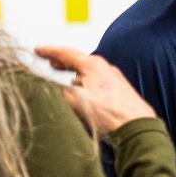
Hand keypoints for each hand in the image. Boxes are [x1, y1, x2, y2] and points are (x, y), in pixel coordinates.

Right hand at [34, 46, 156, 134]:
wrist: (137, 126)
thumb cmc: (112, 113)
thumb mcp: (76, 100)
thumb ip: (60, 90)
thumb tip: (52, 86)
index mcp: (93, 65)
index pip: (66, 53)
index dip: (49, 51)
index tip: (39, 50)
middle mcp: (104, 68)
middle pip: (77, 60)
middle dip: (61, 61)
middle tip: (48, 61)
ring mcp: (112, 78)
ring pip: (86, 71)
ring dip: (72, 72)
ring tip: (61, 76)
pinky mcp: (117, 90)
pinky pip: (95, 81)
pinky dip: (83, 81)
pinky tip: (80, 91)